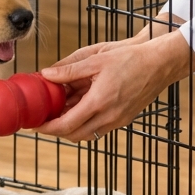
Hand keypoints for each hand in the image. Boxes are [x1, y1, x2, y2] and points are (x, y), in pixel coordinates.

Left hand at [39, 30, 194, 141]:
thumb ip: (69, 70)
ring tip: (59, 111)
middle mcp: (109, 117)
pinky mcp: (124, 119)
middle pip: (74, 135)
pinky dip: (85, 122)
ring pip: (86, 134)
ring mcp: (118, 120)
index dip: (47, 128)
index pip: (66, 125)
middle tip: (43, 120)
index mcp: (99, 102)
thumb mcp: (95, 60)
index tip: (34, 125)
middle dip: (56, 130)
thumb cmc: (130, 58)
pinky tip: (80, 106)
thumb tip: (46, 74)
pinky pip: (98, 128)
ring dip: (71, 127)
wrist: (159, 64)